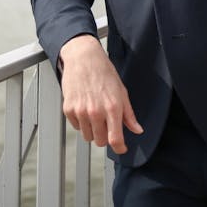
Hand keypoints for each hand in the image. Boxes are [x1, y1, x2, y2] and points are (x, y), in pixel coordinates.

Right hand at [59, 34, 142, 154]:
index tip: (121, 148)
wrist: (83, 58)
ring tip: (95, 113)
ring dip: (92, 130)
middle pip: (100, 141)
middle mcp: (96, 111)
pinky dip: (81, 122)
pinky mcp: (69, 109)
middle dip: (105, 136)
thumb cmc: (103, 72)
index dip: (120, 148)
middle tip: (106, 123)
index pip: (115, 140)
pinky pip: (76, 127)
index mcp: (112, 107)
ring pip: (87, 136)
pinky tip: (85, 107)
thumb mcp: (121, 91)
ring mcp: (81, 111)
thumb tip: (137, 129)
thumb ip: (129, 114)